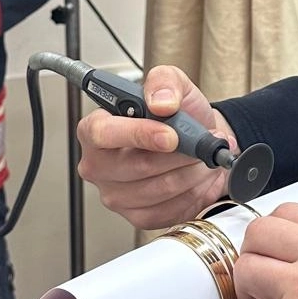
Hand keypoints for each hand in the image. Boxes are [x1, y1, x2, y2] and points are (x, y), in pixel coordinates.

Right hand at [76, 65, 232, 228]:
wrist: (198, 142)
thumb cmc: (178, 115)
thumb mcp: (174, 83)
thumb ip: (164, 82)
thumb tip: (161, 101)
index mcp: (95, 128)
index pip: (102, 134)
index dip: (139, 134)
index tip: (171, 135)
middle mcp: (99, 164)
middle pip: (138, 165)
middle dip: (180, 153)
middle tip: (200, 142)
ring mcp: (115, 194)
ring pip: (160, 187)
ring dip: (191, 171)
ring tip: (202, 157)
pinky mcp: (137, 216)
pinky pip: (169, 209)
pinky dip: (192, 192)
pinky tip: (194, 177)